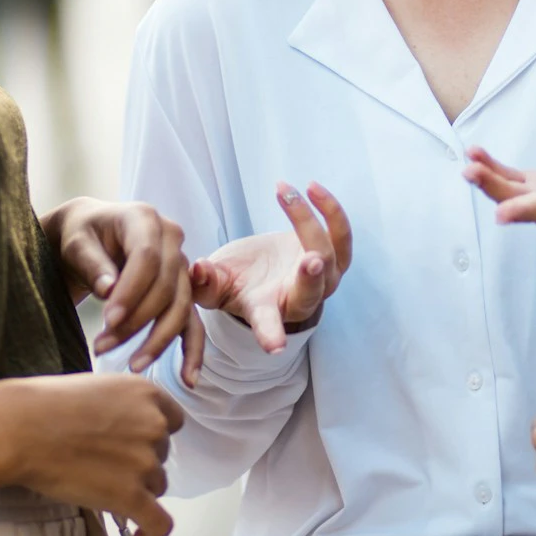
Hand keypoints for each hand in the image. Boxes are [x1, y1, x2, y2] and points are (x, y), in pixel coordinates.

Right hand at [9, 372, 184, 535]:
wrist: (24, 428)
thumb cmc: (47, 404)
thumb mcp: (97, 387)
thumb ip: (122, 406)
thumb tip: (121, 427)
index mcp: (146, 394)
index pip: (172, 421)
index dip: (154, 435)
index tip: (138, 444)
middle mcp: (154, 426)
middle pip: (161, 455)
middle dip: (139, 461)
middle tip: (104, 465)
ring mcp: (145, 462)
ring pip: (156, 485)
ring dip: (137, 490)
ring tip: (102, 490)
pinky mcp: (132, 496)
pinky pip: (159, 524)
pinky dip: (154, 533)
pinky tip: (141, 535)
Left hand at [45, 198, 201, 387]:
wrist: (91, 235)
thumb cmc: (80, 236)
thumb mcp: (76, 243)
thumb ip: (93, 264)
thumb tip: (108, 290)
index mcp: (145, 218)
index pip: (146, 257)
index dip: (130, 292)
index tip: (107, 321)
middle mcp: (172, 239)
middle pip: (165, 287)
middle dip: (137, 322)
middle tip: (103, 347)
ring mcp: (181, 266)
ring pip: (180, 308)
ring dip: (157, 341)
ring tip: (131, 366)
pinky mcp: (181, 291)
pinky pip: (192, 322)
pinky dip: (193, 351)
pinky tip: (189, 379)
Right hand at [190, 182, 351, 353]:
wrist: (263, 270)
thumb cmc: (237, 281)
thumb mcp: (215, 283)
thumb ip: (205, 281)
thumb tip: (196, 267)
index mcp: (267, 309)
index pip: (269, 324)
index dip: (271, 334)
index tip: (275, 347)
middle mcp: (300, 299)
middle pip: (310, 291)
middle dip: (312, 278)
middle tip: (312, 260)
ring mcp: (323, 279)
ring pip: (330, 255)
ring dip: (314, 223)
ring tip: (293, 193)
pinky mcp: (335, 255)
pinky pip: (339, 232)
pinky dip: (329, 210)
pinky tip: (311, 188)